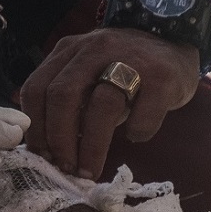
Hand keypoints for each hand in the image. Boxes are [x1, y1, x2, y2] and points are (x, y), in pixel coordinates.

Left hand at [21, 27, 199, 179]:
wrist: (175, 41)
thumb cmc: (123, 70)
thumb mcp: (87, 76)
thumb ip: (65, 102)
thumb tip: (47, 151)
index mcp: (68, 51)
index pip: (36, 89)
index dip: (35, 128)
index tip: (42, 155)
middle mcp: (94, 49)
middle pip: (62, 96)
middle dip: (59, 140)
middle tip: (65, 167)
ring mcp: (130, 58)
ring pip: (102, 105)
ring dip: (92, 146)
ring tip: (89, 170)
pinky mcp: (163, 74)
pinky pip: (143, 113)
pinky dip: (136, 132)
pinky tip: (135, 135)